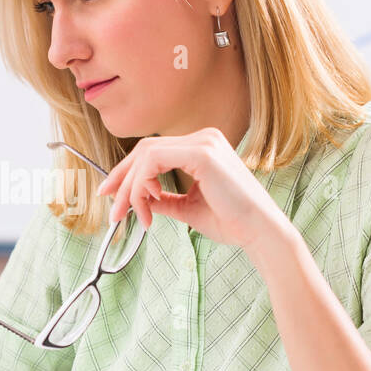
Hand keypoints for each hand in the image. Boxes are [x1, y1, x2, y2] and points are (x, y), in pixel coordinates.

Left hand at [95, 127, 288, 251]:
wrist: (260, 232)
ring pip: (146, 155)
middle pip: (144, 149)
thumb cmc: (232, 222)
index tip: (110, 194)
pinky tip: (148, 204)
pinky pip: (154, 161)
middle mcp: (203, 137)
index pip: (153, 151)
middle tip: (111, 208)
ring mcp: (203, 142)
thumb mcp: (188, 208)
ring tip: (132, 215)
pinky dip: (142, 184)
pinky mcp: (202, 153)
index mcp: (202, 147)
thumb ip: (163, 199)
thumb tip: (139, 200)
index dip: (127, 172)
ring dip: (131, 187)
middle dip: (121, 179)